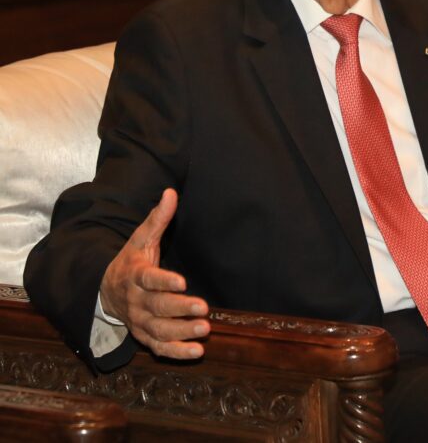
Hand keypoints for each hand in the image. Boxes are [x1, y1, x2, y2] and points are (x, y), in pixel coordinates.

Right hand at [100, 188, 209, 358]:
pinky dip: (176, 352)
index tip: (182, 282)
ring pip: (159, 330)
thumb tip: (171, 192)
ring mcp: (139, 321)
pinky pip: (159, 348)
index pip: (149, 279)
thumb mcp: (141, 238)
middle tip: (204, 308)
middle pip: (157, 307)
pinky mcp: (144, 336)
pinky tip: (197, 352)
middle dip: (180, 309)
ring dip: (182, 332)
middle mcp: (136, 301)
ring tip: (205, 329)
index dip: (164, 281)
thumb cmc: (131, 261)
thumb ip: (158, 218)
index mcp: (135, 275)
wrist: (105, 290)